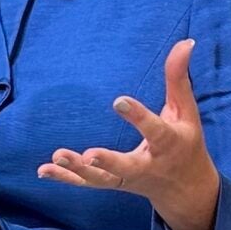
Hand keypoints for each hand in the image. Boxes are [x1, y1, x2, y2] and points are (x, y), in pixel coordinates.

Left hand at [38, 39, 222, 229]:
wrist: (185, 187)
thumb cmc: (185, 142)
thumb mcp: (186, 111)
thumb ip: (179, 78)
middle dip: (108, 162)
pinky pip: (86, 183)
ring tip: (58, 156)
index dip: (137, 116)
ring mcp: (126, 178)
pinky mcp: (111, 183)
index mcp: (167, 144)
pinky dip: (66, 179)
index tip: (118, 100)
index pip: (154, 130)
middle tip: (89, 154)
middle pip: (125, 167)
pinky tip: (44, 170)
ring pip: (101, 179)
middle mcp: (146, 165)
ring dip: (78, 170)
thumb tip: (186, 41)